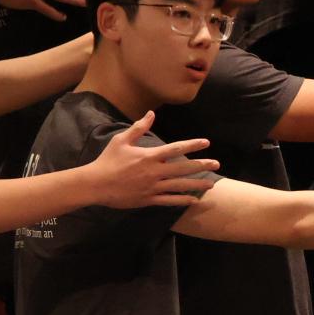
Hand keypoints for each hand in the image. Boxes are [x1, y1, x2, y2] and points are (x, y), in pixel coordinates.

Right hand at [89, 112, 219, 208]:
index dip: (192, 145)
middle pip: (183, 168)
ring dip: (197, 184)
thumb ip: (139, 127)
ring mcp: (152, 187)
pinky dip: (182, 201)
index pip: (176, 148)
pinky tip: (194, 200)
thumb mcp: (121, 140)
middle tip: (217, 163)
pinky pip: (169, 201)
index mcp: (149, 156)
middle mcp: (154, 171)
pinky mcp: (148, 199)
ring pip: (180, 186)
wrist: (96, 184)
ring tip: (212, 184)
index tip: (206, 142)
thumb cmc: (108, 161)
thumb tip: (152, 114)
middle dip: (202, 165)